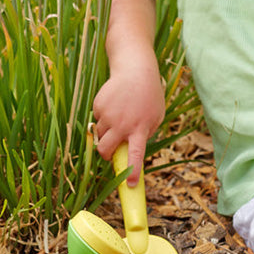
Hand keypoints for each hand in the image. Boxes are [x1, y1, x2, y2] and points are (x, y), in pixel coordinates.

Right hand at [92, 66, 164, 184]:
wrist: (135, 69)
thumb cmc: (149, 95)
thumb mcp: (156, 116)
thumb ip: (145, 134)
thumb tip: (130, 149)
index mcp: (140, 129)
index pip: (135, 155)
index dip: (131, 171)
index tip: (129, 184)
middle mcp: (123, 124)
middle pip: (105, 150)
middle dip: (105, 154)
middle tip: (110, 151)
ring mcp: (109, 115)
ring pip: (100, 134)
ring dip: (107, 132)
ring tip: (119, 116)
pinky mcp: (99, 105)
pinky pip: (97, 119)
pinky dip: (103, 116)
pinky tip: (114, 104)